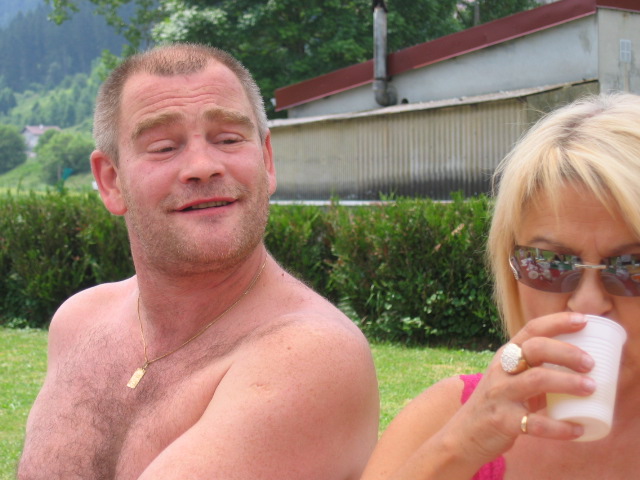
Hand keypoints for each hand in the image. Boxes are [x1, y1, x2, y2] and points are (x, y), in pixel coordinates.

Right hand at [453, 312, 594, 463]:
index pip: (532, 329)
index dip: (558, 321)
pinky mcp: (503, 421)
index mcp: (507, 355)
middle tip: (590, 364)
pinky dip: (560, 427)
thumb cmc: (499, 402)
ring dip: (568, 382)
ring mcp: (501, 394)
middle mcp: (502, 370)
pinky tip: (577, 429)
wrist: (465, 433)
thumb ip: (537, 368)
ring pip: (536, 380)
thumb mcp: (511, 377)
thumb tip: (583, 365)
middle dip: (566, 352)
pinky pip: (535, 423)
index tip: (583, 320)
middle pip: (535, 349)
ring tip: (590, 388)